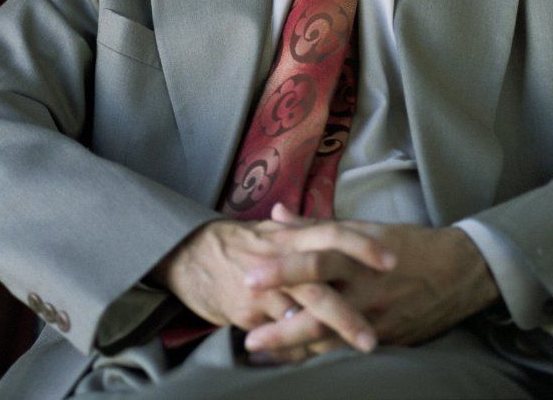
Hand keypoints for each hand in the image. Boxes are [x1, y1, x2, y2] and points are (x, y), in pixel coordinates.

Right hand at [150, 216, 393, 352]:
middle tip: (376, 332)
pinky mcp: (247, 312)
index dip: (362, 244)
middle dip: (350, 311)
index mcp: (289, 234)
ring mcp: (262, 287)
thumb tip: (336, 228)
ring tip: (365, 346)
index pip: (332, 232)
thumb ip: (303, 232)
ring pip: (302, 314)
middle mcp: (277, 257)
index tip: (392, 259)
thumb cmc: (236, 243)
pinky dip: (301, 345)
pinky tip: (321, 354)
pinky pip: (280, 334)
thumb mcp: (270, 231)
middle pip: (321, 282)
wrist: (188, 255)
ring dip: (333, 333)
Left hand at [243, 205, 499, 359]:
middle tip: (248, 337)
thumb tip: (278, 214)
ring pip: (331, 341)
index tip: (249, 278)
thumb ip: (317, 226)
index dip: (281, 270)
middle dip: (281, 328)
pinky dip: (320, 359)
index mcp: (357, 257)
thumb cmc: (405, 243)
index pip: (315, 262)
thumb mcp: (363, 228)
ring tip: (263, 357)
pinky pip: (348, 354)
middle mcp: (366, 291)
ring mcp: (378, 320)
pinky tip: (296, 363)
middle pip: (318, 312)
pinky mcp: (388, 341)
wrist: (459, 272)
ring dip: (294, 351)